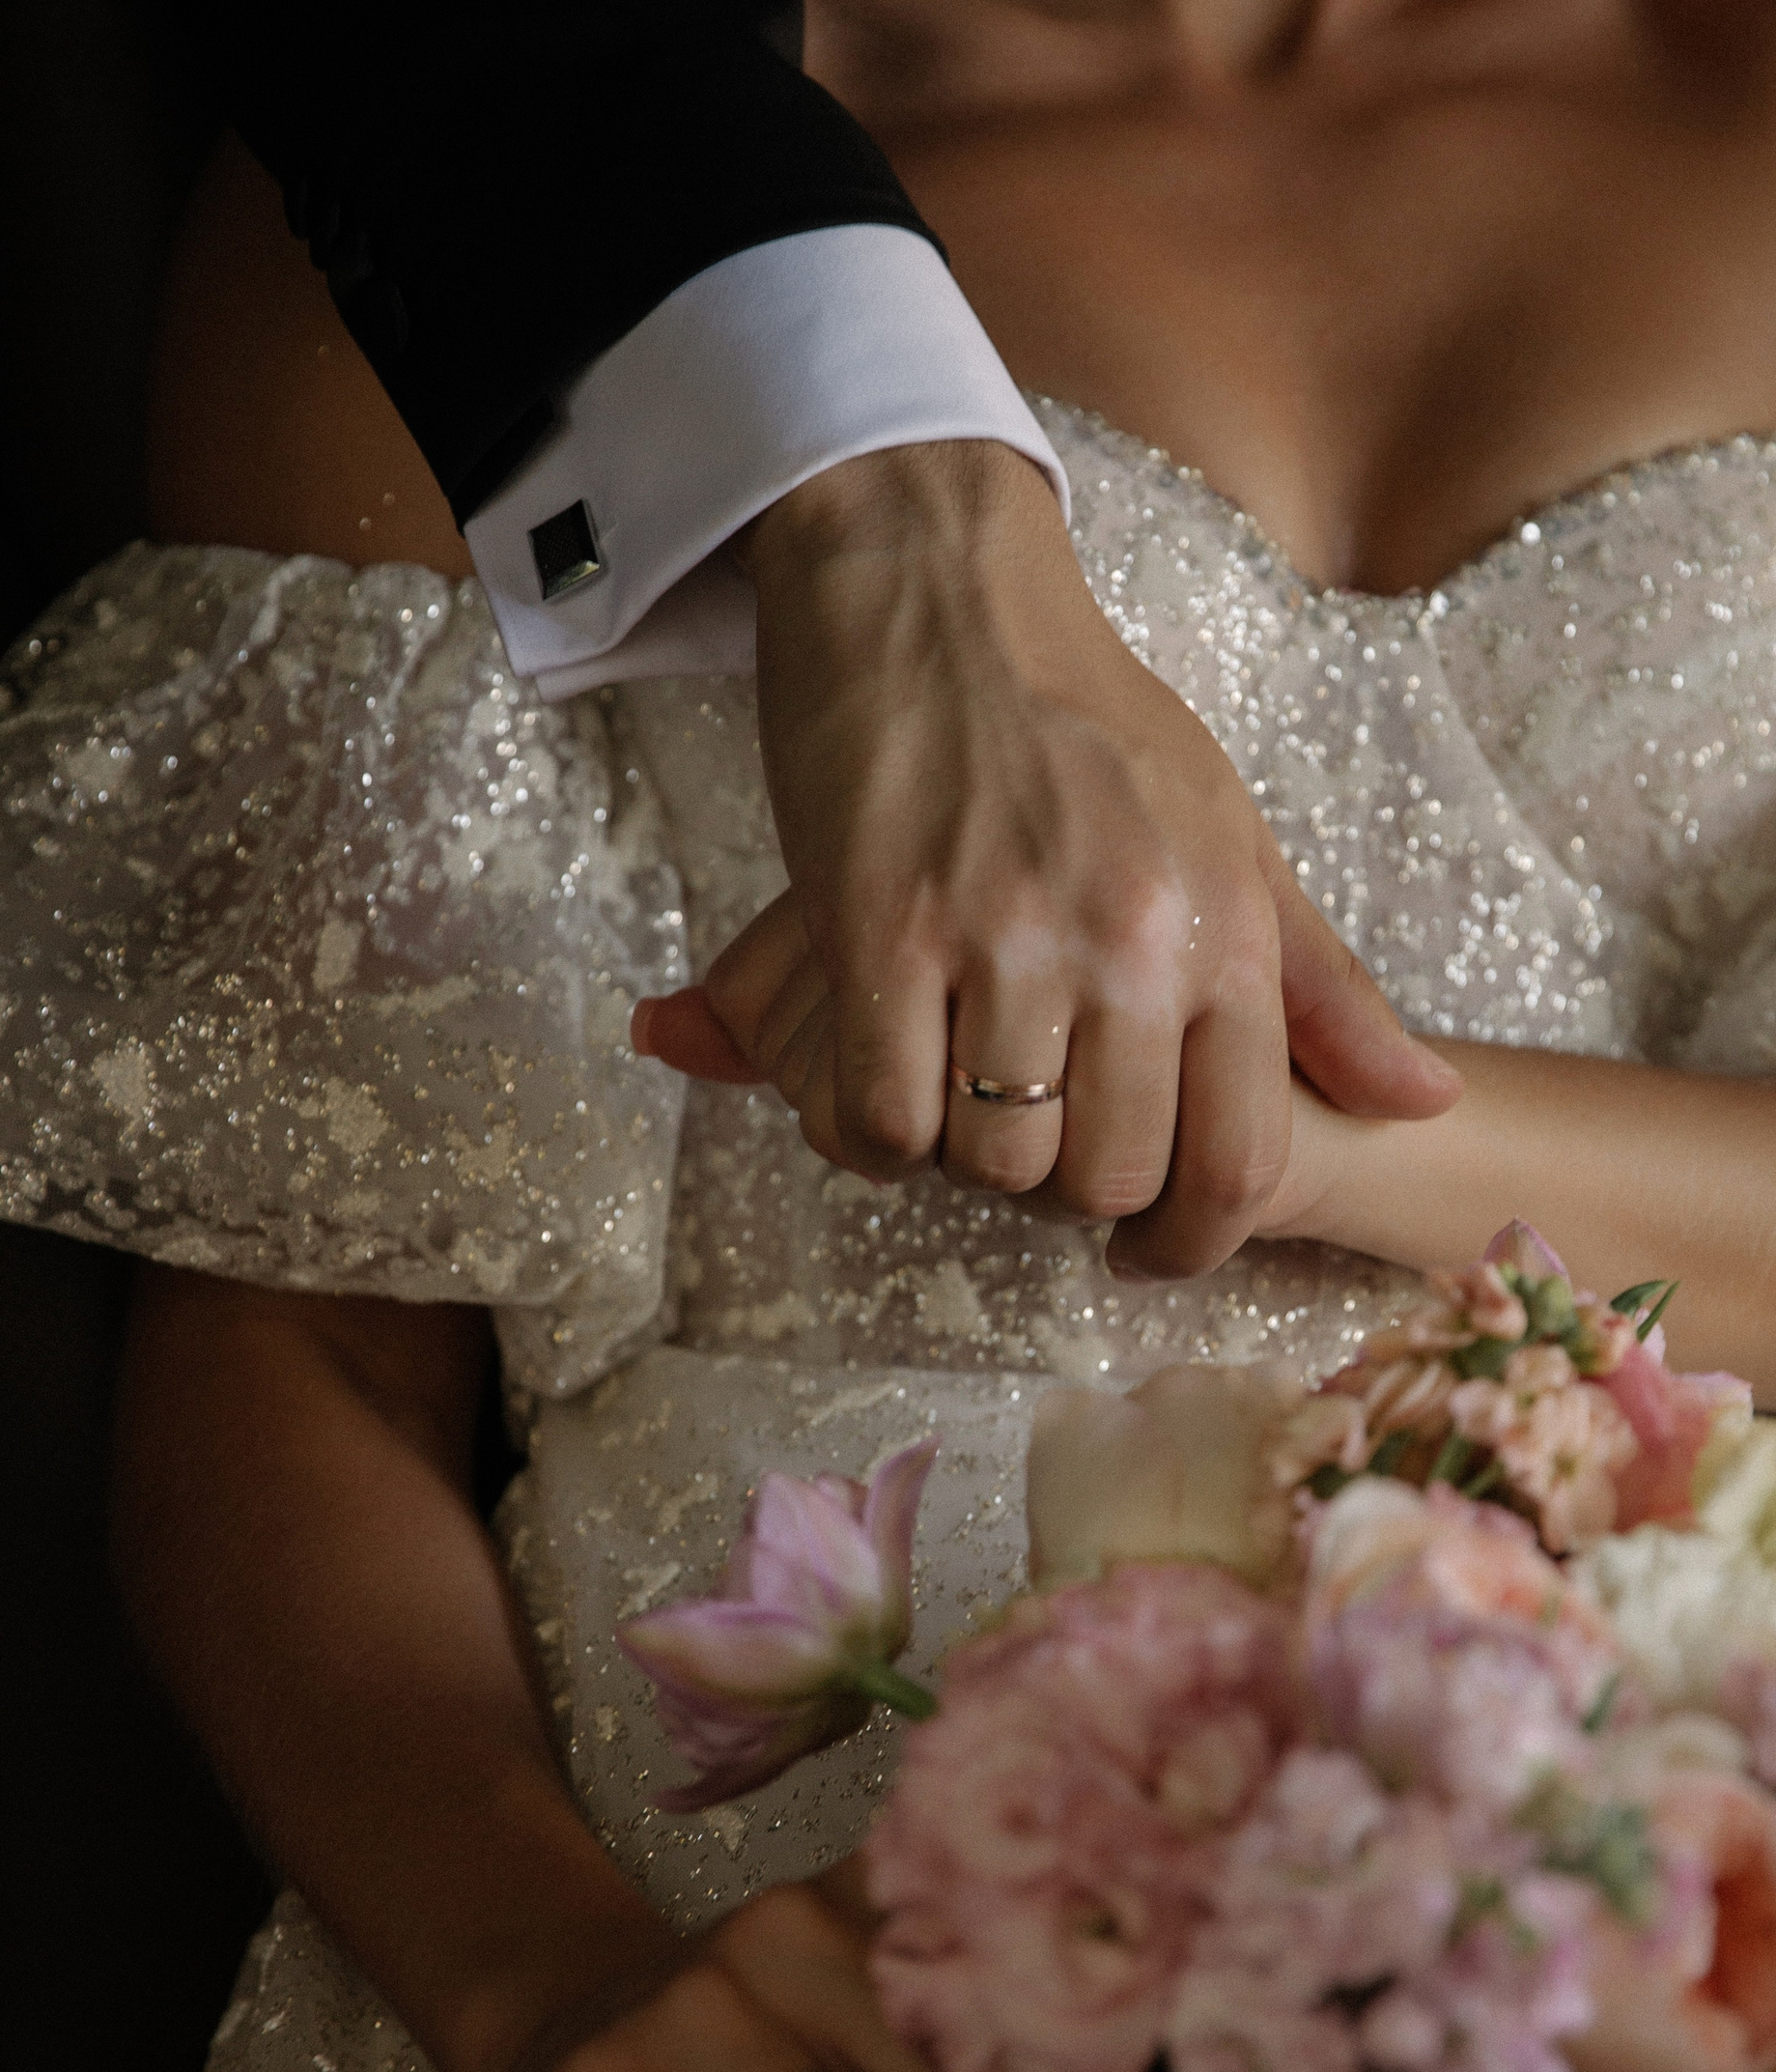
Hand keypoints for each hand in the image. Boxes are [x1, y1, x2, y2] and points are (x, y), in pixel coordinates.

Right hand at [718, 439, 1456, 1275]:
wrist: (936, 592)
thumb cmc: (1085, 721)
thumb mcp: (1232, 835)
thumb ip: (1321, 986)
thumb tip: (1426, 1100)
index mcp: (1224, 926)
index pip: (1238, 1158)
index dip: (1192, 1240)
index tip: (1147, 1251)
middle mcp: (1128, 939)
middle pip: (1105, 1178)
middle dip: (1064, 1190)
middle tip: (1032, 1136)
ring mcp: (1000, 937)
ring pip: (992, 1159)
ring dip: (965, 1156)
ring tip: (954, 1088)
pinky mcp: (878, 929)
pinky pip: (882, 1117)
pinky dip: (873, 1130)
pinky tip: (883, 1074)